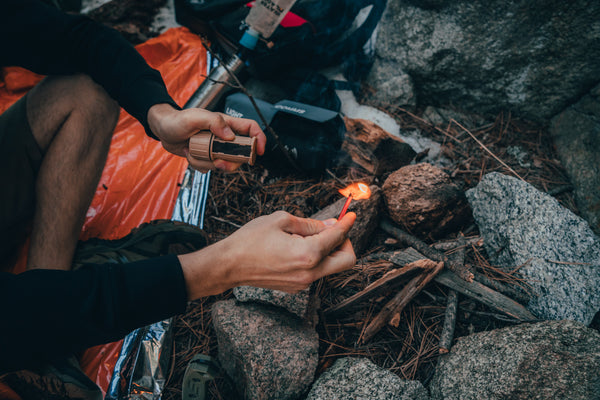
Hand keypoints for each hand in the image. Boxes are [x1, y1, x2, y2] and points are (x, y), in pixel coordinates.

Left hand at [147, 103, 265, 171]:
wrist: (162, 131)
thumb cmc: (177, 120)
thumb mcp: (195, 118)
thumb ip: (214, 123)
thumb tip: (230, 137)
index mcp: (226, 124)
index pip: (250, 129)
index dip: (259, 139)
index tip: (260, 152)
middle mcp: (224, 137)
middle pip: (241, 153)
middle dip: (230, 162)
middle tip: (218, 163)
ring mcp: (216, 148)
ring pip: (224, 163)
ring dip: (208, 162)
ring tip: (193, 152)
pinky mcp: (207, 157)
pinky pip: (210, 167)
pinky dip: (200, 165)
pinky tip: (190, 155)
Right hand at [178, 211, 356, 298]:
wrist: (229, 265)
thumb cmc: (251, 240)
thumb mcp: (281, 220)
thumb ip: (310, 224)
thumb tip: (330, 224)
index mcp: (308, 254)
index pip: (338, 237)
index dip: (347, 223)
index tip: (351, 215)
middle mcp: (310, 273)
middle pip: (347, 260)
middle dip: (345, 243)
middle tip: (334, 230)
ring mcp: (303, 283)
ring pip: (332, 267)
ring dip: (329, 251)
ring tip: (307, 237)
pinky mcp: (296, 287)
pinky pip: (316, 272)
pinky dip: (316, 259)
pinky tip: (297, 248)